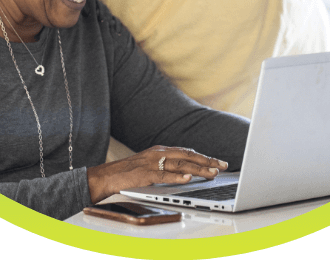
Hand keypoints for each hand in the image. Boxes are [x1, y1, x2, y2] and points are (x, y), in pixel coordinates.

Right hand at [86, 145, 227, 203]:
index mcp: (160, 150)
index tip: (218, 162)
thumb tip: (187, 172)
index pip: (187, 152)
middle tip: (222, 166)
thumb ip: (166, 166)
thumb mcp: (150, 164)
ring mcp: (152, 163)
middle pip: (187, 155)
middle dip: (207, 161)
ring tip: (212, 173)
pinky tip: (188, 178)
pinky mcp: (145, 174)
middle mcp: (158, 153)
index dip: (204, 157)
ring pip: (180, 165)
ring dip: (198, 169)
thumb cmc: (128, 172)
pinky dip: (177, 176)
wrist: (107, 176)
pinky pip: (164, 175)